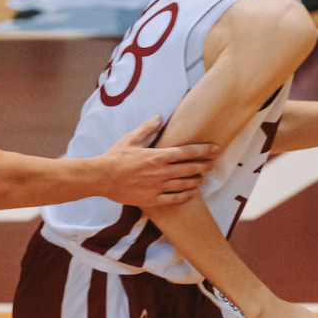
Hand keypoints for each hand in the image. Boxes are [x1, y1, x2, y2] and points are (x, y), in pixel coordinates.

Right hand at [101, 117, 218, 208]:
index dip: (204, 150)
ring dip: (196, 181)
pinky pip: (174, 200)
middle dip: (204, 166)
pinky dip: (185, 197)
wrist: (102, 177)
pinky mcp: (153, 199)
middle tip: (213, 165)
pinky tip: (190, 194)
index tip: (215, 149)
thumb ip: (147, 128)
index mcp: (159, 156)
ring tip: (203, 179)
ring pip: (185, 185)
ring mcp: (159, 187)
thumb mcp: (131, 138)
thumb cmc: (116, 157)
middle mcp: (162, 172)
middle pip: (190, 169)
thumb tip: (158, 117)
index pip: (187, 152)